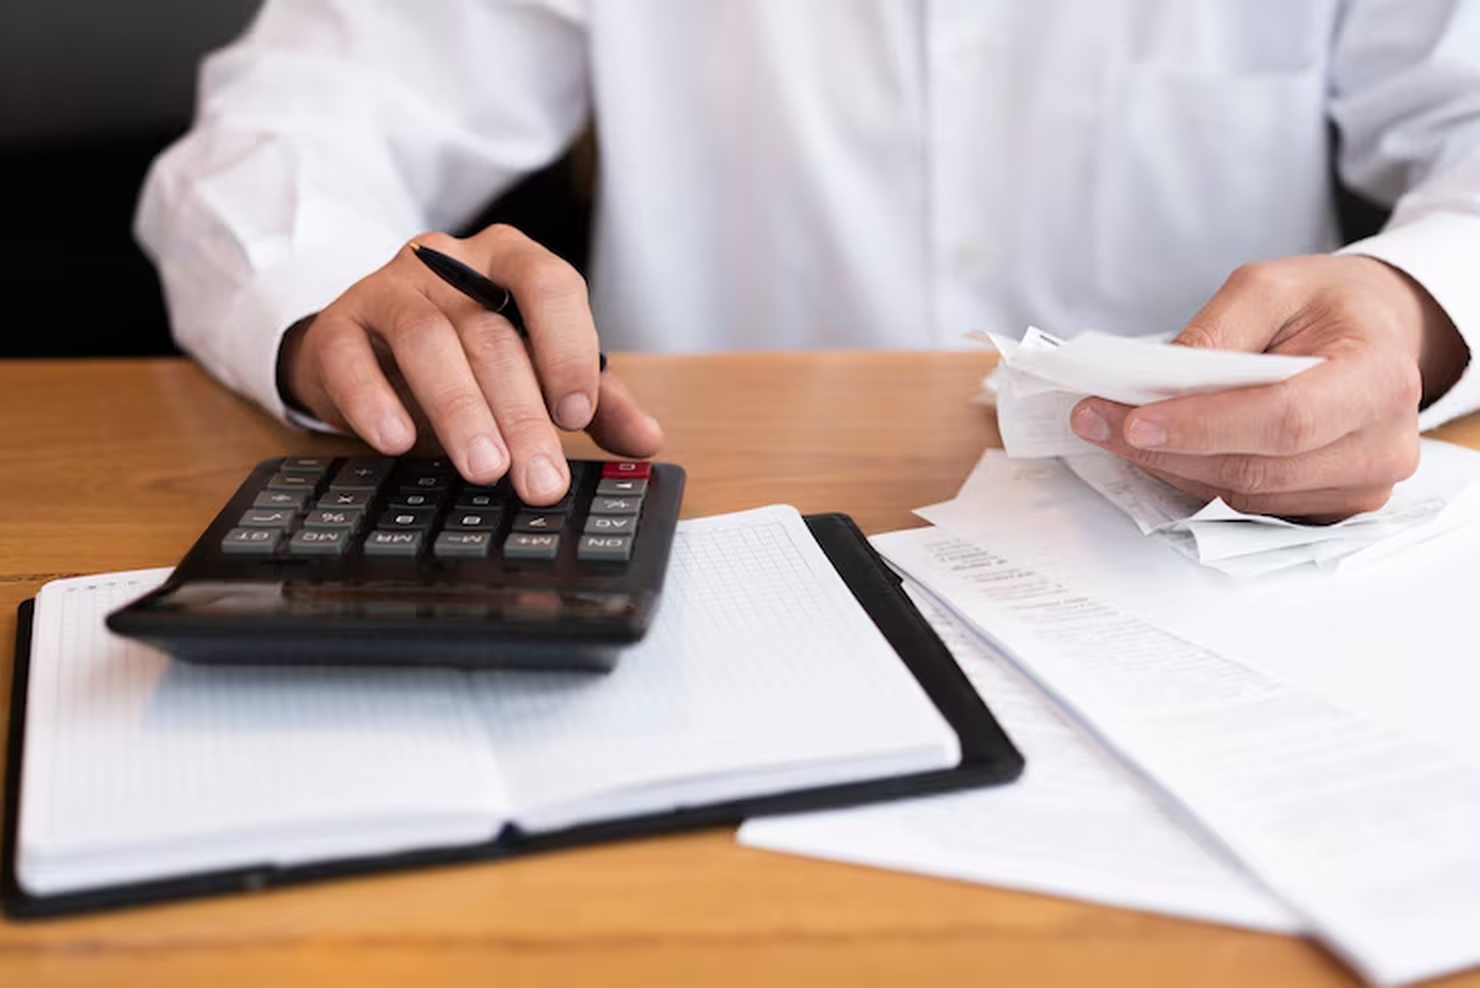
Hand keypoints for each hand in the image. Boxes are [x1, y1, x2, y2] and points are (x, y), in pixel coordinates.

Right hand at [278, 224, 662, 503]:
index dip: (567, 348)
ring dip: (460, 411)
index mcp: (510, 261)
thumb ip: (594, 401)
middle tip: (538, 479)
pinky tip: (398, 441)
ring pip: (427, 340)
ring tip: (484, 469)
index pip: (549, 284)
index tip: (577, 415)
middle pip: (491, 332)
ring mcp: (389, 289)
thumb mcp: (535, 371)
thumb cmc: (466, 357)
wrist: (367, 349)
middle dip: (520, 413)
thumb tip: (645, 440)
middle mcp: (450, 262)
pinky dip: (375, 401)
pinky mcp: (337, 325)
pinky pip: (351, 358)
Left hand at [1069, 255, 1467, 521]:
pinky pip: (1252, 506)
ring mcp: (1360, 485)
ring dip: (1174, 467)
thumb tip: (1157, 382)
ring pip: (1246, 495)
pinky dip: (1200, 480)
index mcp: (1378, 378)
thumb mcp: (1271, 286)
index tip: (1136, 420)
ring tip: (1119, 430)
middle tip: (1098, 420)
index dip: (1205, 426)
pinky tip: (1165, 450)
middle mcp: (1381, 443)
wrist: (1375, 332)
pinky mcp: (1332, 508)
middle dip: (1168, 448)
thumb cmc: (1329, 306)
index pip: (1285, 418)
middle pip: (1257, 467)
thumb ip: (1217, 331)